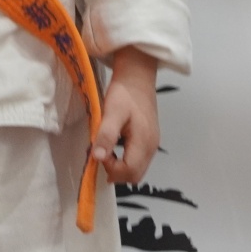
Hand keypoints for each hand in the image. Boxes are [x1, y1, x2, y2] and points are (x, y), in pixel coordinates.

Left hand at [90, 46, 159, 184]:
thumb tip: (97, 158)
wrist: (137, 76)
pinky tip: (115, 148)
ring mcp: (153, 143)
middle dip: (116, 172)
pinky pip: (139, 159)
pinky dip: (126, 160)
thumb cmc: (124, 93)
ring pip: (137, 169)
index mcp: (144, 141)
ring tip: (107, 150)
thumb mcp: (112, 112)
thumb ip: (106, 135)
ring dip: (121, 167)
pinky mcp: (150, 139)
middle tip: (101, 155)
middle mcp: (152, 146)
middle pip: (135, 175)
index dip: (111, 168)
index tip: (99, 153)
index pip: (129, 171)